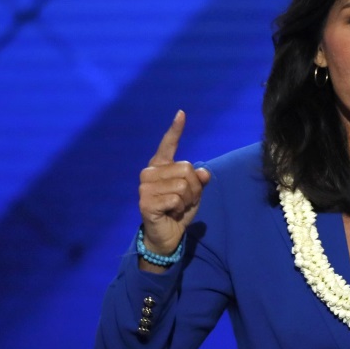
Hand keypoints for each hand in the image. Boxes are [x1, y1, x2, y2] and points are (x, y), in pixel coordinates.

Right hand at [138, 110, 210, 254]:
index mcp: (161, 166)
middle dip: (194, 188)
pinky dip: (181, 208)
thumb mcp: (194, 193)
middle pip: (186, 168)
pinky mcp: (146, 202)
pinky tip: (171, 213)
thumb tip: (204, 173)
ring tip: (177, 207)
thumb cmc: (178, 210)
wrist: (166, 235)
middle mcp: (150, 172)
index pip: (168, 144)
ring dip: (188, 200)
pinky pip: (177, 199)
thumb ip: (199, 180)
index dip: (175, 129)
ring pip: (183, 185)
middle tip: (184, 201)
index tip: (182, 113)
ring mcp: (145, 187)